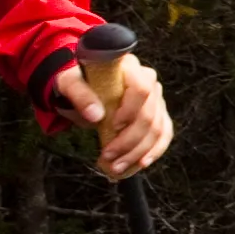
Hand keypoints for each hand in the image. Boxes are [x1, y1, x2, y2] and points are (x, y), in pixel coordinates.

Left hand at [56, 48, 175, 179]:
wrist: (85, 89)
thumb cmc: (79, 83)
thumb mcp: (70, 84)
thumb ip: (81, 95)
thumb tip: (96, 115)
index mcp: (129, 67)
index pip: (141, 88)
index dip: (130, 110)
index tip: (113, 126)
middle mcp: (148, 80)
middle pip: (149, 114)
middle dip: (129, 141)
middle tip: (108, 156)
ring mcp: (156, 98)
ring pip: (157, 129)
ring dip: (138, 152)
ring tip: (117, 166)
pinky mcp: (158, 114)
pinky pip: (164, 134)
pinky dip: (154, 151)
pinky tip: (141, 163)